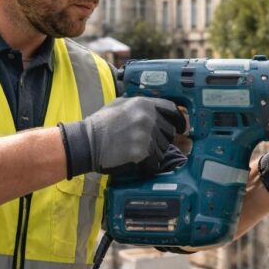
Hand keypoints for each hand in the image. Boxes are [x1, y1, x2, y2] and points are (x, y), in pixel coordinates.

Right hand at [59, 97, 185, 176]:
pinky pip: (155, 161)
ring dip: (154, 151)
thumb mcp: (119, 104)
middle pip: (169, 132)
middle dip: (161, 138)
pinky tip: (135, 159)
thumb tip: (155, 107)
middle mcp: (148, 118)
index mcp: (144, 104)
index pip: (172, 110)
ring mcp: (146, 136)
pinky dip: (148, 163)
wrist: (86, 143)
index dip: (179, 120)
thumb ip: (139, 104)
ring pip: (163, 148)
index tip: (181, 127)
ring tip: (135, 149)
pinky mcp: (143, 153)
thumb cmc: (100, 124)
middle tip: (146, 142)